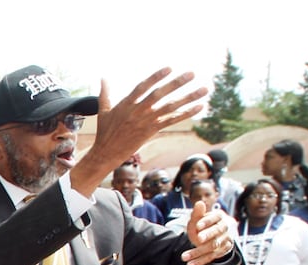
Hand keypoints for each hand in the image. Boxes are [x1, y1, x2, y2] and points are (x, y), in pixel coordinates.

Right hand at [76, 69, 207, 190]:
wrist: (105, 154)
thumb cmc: (104, 132)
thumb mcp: (103, 111)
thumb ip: (105, 93)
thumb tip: (103, 78)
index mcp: (126, 104)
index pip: (143, 86)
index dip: (156, 77)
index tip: (169, 68)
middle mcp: (137, 111)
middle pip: (160, 94)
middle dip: (177, 83)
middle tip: (192, 74)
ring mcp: (145, 121)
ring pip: (170, 107)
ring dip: (188, 98)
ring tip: (204, 89)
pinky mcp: (151, 131)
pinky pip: (172, 120)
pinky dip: (186, 113)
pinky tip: (199, 107)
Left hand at [179, 199, 233, 264]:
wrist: (218, 234)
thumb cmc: (204, 224)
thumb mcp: (199, 218)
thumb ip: (198, 213)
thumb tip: (199, 203)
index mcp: (219, 217)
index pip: (215, 218)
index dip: (207, 221)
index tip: (197, 226)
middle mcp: (225, 228)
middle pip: (218, 231)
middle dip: (208, 235)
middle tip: (198, 239)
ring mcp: (225, 240)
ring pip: (213, 246)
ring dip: (198, 252)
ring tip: (183, 257)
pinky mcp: (222, 251)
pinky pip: (211, 257)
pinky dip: (200, 261)